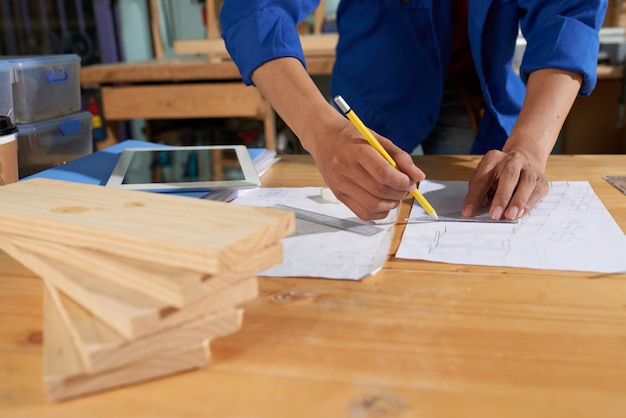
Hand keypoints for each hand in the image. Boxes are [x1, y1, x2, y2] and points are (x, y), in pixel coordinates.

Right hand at [309, 121, 424, 220]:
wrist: (323, 137)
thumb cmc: (352, 137)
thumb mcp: (377, 139)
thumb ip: (400, 157)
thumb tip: (418, 177)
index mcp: (356, 151)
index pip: (384, 174)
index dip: (402, 181)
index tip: (410, 181)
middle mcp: (344, 169)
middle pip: (380, 191)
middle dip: (400, 193)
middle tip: (406, 188)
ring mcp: (339, 185)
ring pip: (373, 206)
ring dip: (392, 204)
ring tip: (396, 194)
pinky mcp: (338, 195)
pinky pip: (363, 213)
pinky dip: (379, 213)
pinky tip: (384, 203)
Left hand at [461, 150, 548, 219]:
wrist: (526, 159)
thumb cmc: (500, 174)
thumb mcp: (485, 178)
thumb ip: (479, 193)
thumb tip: (474, 210)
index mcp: (493, 159)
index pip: (481, 179)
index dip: (474, 197)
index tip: (468, 212)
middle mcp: (513, 160)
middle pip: (509, 176)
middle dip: (501, 197)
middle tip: (495, 215)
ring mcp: (530, 169)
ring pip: (527, 182)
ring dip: (518, 201)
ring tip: (510, 215)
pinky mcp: (541, 180)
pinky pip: (537, 191)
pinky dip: (529, 203)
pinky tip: (522, 213)